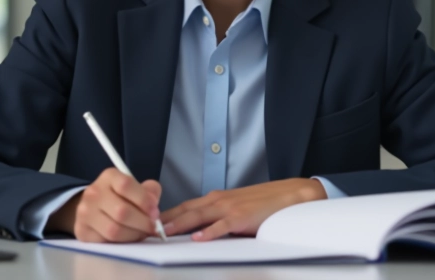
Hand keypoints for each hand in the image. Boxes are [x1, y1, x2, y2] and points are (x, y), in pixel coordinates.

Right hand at [47, 167, 161, 242]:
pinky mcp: (82, 231)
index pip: (126, 185)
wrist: (93, 207)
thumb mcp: (136, 187)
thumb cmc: (121, 197)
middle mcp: (94, 192)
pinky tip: (128, 238)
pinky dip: (122, 243)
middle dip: (143, 223)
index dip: (144, 200)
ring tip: (142, 233)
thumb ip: (150, 192)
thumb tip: (153, 206)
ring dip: (134, 235)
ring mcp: (85, 213)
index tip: (155, 212)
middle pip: (122, 212)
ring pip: (114, 230)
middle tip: (153, 228)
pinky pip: (106, 242)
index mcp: (109, 176)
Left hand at [161, 178, 325, 240]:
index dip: (166, 215)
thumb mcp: (235, 208)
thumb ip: (217, 218)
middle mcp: (218, 200)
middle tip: (145, 228)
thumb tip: (197, 232)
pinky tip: (198, 238)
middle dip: (165, 219)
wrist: (289, 196)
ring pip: (198, 216)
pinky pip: (222, 226)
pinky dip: (209, 232)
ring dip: (179, 224)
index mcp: (215, 199)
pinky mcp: (242, 217)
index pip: (184, 207)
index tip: (148, 223)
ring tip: (163, 233)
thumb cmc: (263, 204)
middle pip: (185, 210)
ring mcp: (229, 208)